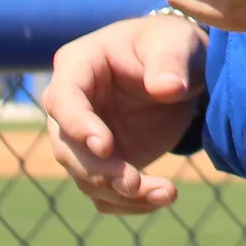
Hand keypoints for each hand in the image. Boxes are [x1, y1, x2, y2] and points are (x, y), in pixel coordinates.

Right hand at [41, 13, 206, 215]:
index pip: (64, 100)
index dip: (79, 125)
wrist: (181, 69)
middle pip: (68, 147)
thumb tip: (167, 89)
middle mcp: (71, 106)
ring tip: (164, 194)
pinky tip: (161, 199)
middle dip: (98, 170)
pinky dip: (129, 203)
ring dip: (119, 193)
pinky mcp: (104, 162)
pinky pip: (105, 192)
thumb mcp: (174, 42)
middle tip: (133, 183)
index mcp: (78, 65)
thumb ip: (169, 63)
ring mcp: (84, 138)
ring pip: (85, 176)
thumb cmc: (169, 44)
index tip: (105, 146)